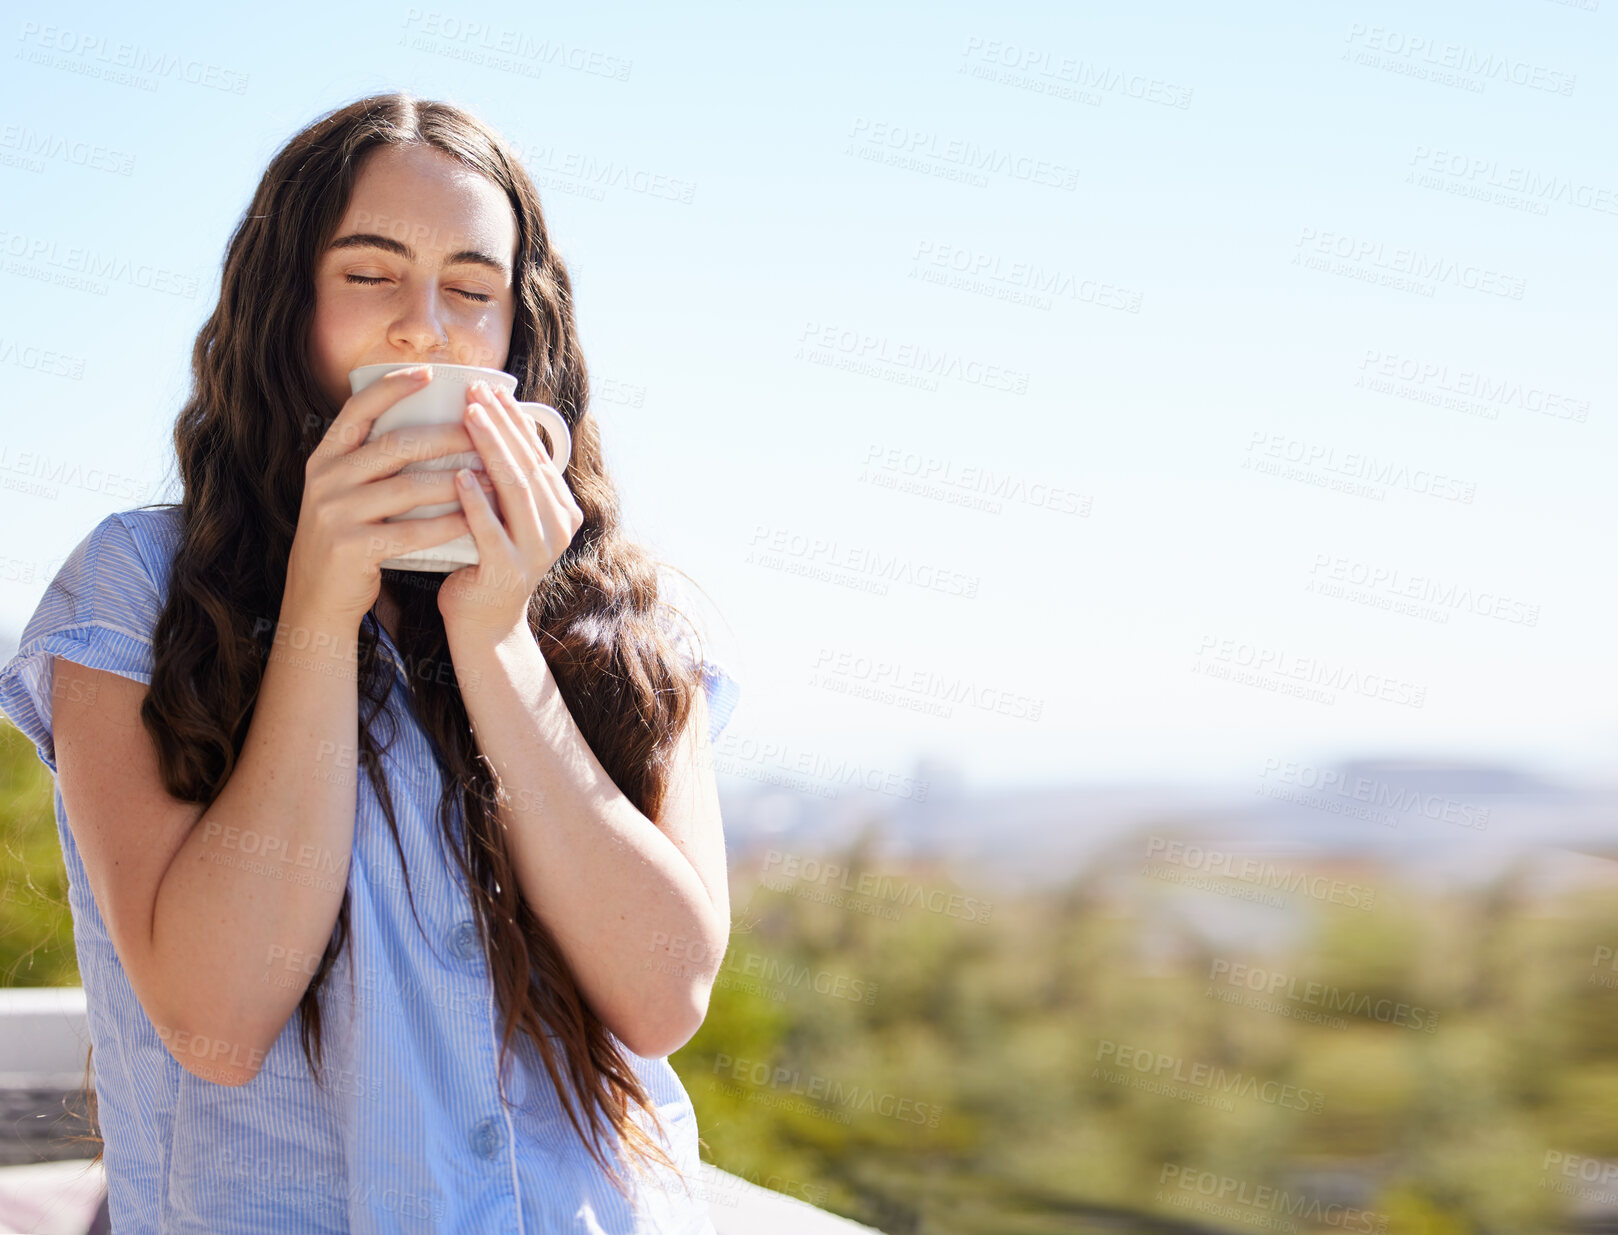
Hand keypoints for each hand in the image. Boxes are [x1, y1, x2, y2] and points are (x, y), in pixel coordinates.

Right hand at [289, 367, 483, 629]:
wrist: (316, 598)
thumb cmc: (347, 538)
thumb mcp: (344, 492)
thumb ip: (369, 461)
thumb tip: (427, 424)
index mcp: (325, 458)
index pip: (357, 409)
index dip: (392, 386)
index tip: (430, 373)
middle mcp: (325, 480)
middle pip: (394, 445)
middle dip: (445, 435)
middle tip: (483, 430)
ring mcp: (335, 513)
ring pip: (407, 487)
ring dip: (456, 480)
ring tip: (492, 475)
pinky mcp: (351, 548)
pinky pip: (411, 531)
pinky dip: (446, 524)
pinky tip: (474, 518)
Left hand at [438, 379, 582, 648]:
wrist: (483, 623)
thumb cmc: (485, 560)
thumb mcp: (507, 516)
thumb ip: (507, 481)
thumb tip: (487, 421)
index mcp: (562, 510)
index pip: (539, 453)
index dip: (515, 419)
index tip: (489, 387)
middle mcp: (558, 528)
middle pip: (529, 464)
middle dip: (501, 424)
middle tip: (474, 392)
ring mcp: (537, 551)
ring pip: (516, 489)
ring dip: (491, 449)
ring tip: (467, 418)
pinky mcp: (509, 571)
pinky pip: (492, 529)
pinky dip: (475, 500)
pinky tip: (458, 475)